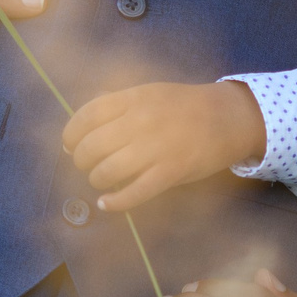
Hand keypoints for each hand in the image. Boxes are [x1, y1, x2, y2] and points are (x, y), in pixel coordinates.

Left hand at [62, 80, 268, 214]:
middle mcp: (140, 122)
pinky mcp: (170, 173)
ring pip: (107, 171)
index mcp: (133, 99)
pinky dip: (114, 203)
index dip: (70, 134)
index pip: (86, 116)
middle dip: (81, 161)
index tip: (68, 145)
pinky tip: (107, 203)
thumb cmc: (183, 106)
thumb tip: (81, 125)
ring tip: (100, 181)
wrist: (227, 118)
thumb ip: (117, 104)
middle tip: (86, 165)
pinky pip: (133, 193)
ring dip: (96, 180)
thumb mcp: (148, 92)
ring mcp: (155, 149)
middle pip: (91, 147)